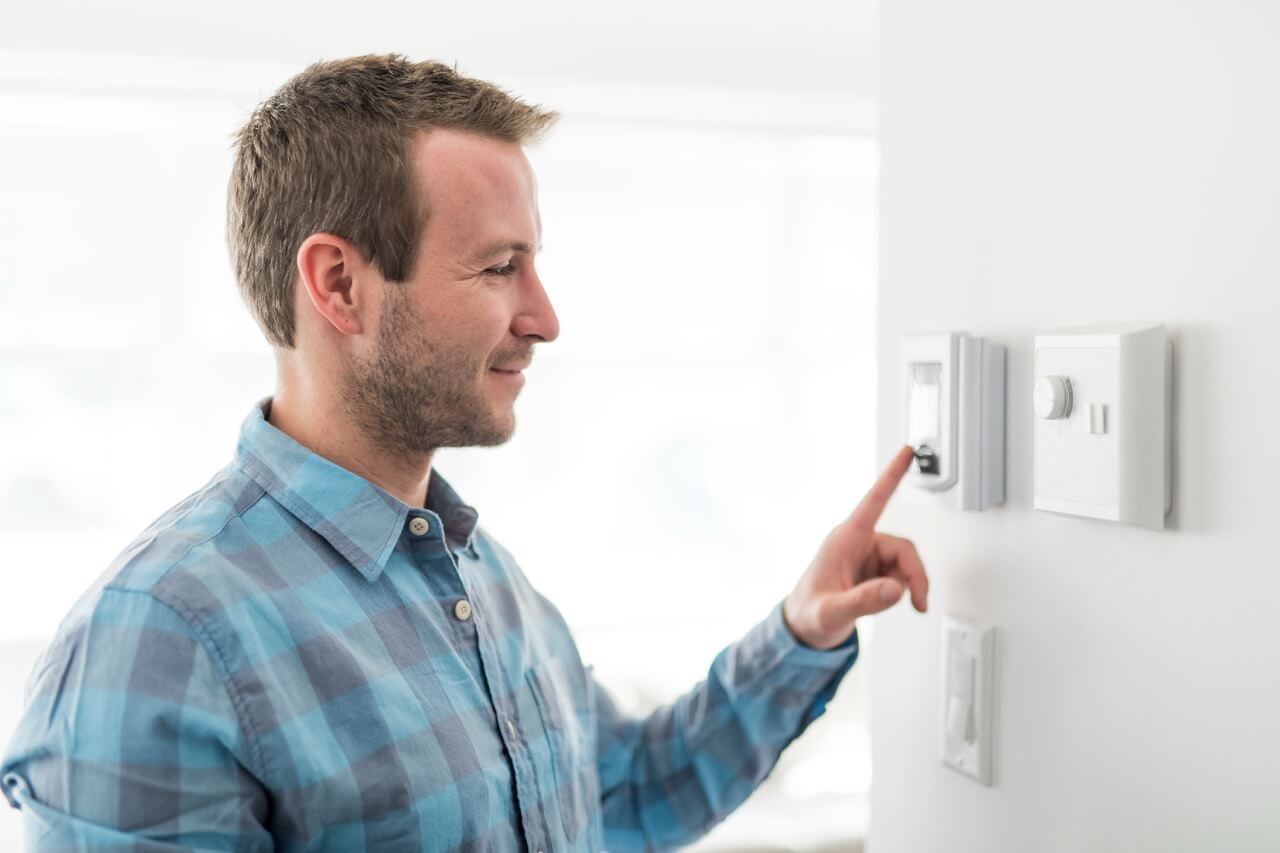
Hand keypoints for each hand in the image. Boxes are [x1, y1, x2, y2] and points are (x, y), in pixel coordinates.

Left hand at [782, 446, 928, 649]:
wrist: (804, 628)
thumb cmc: (809, 614)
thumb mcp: (832, 612)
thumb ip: (863, 601)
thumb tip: (896, 589)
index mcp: (844, 539)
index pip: (873, 501)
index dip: (892, 475)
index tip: (907, 451)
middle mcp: (858, 543)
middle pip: (903, 548)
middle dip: (914, 575)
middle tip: (917, 601)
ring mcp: (867, 556)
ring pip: (905, 562)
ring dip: (908, 585)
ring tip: (893, 604)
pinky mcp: (874, 569)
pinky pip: (901, 574)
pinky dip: (903, 590)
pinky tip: (885, 601)